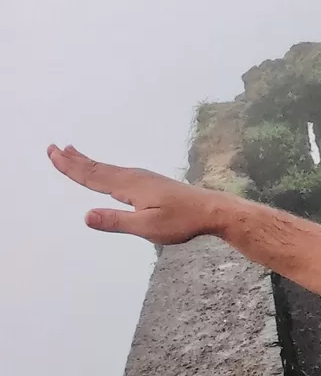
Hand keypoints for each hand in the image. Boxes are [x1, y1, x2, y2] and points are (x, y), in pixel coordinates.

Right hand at [48, 145, 224, 244]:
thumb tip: (86, 216)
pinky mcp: (150, 183)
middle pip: (96, 167)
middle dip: (73, 159)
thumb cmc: (183, 221)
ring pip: (107, 168)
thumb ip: (116, 222)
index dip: (69, 167)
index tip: (52, 153)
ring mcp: (142, 178)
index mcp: (128, 186)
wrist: (213, 210)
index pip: (92, 176)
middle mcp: (133, 177)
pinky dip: (103, 168)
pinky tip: (106, 171)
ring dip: (86, 161)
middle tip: (52, 147)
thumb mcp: (148, 227)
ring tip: (71, 151)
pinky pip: (118, 172)